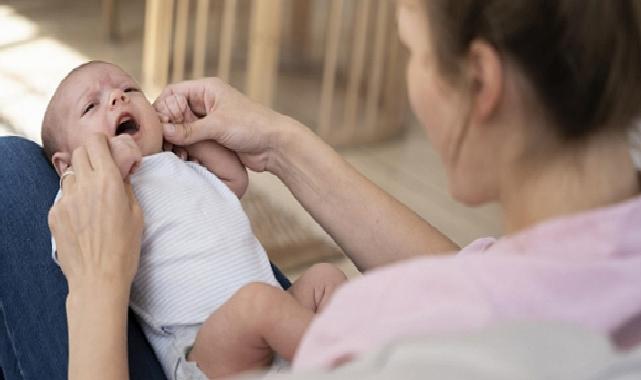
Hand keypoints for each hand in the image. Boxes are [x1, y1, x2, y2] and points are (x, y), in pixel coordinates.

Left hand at [48, 134, 142, 294]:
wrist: (98, 279)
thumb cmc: (124, 249)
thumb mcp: (137, 214)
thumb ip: (127, 187)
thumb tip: (122, 171)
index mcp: (108, 182)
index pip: (95, 142)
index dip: (101, 142)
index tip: (108, 150)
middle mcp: (84, 186)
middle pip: (79, 153)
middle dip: (90, 157)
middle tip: (101, 171)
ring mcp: (65, 200)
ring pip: (70, 175)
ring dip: (81, 179)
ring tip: (92, 199)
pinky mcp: (54, 214)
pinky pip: (63, 197)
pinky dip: (73, 200)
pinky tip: (83, 219)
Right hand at [153, 77, 299, 172]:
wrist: (275, 145)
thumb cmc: (252, 126)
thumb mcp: (218, 125)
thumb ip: (189, 129)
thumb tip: (164, 131)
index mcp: (207, 89)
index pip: (173, 92)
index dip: (163, 107)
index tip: (159, 125)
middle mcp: (206, 101)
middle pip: (175, 110)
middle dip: (168, 125)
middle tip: (163, 141)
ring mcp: (209, 119)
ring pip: (182, 126)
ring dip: (175, 138)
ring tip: (172, 150)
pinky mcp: (213, 135)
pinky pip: (191, 138)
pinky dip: (185, 145)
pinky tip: (182, 155)